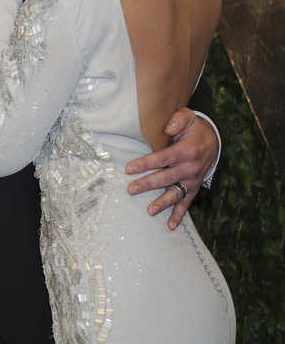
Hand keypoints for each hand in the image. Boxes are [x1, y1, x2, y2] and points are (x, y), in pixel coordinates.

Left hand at [125, 108, 218, 229]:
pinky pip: (186, 203)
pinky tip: (170, 226)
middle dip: (148, 184)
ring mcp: (192, 180)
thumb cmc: (194, 129)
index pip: (163, 157)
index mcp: (187, 150)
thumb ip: (178, 119)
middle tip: (131, 189)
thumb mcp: (189, 117)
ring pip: (176, 193)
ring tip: (150, 211)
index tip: (129, 168)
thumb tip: (167, 127)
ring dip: (163, 203)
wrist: (213, 141)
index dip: (146, 163)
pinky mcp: (193, 188)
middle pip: (166, 177)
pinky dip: (179, 215)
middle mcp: (191, 168)